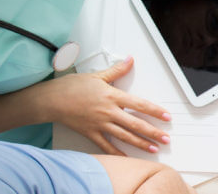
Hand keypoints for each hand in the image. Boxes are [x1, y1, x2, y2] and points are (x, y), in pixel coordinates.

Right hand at [37, 57, 170, 155]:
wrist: (50, 100)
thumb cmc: (71, 87)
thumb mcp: (97, 75)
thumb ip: (116, 70)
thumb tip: (130, 60)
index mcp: (112, 96)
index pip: (139, 104)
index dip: (154, 111)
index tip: (166, 116)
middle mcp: (108, 111)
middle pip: (135, 124)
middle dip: (153, 132)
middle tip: (166, 138)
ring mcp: (99, 124)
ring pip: (124, 136)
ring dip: (140, 143)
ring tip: (153, 148)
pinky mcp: (90, 132)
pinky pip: (106, 145)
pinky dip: (117, 152)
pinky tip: (127, 157)